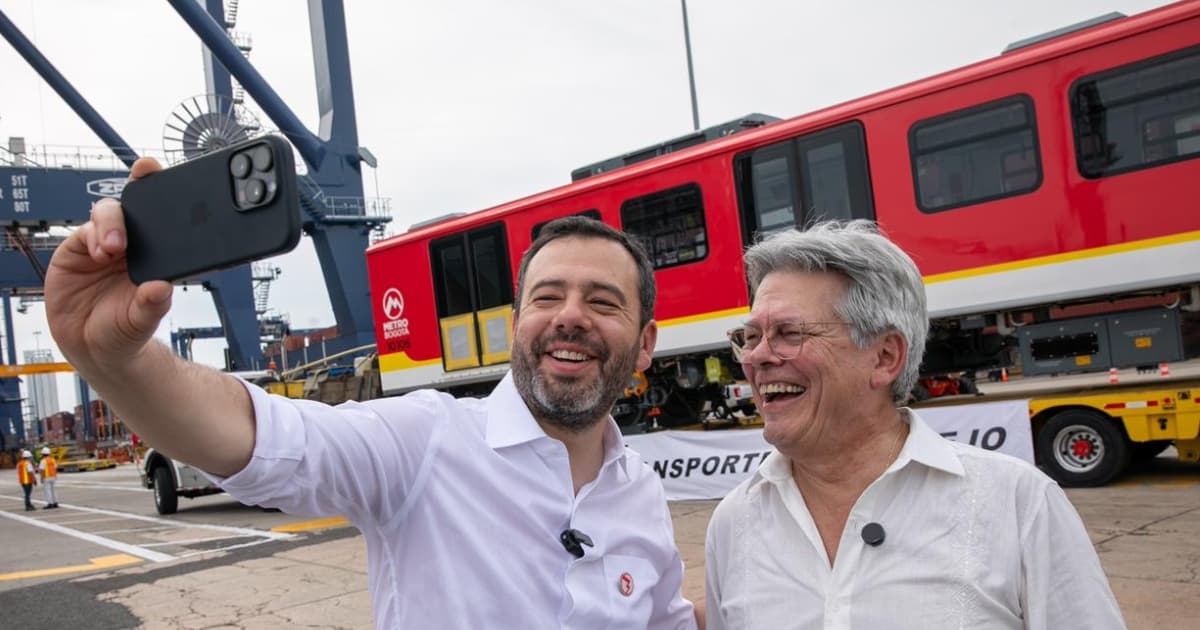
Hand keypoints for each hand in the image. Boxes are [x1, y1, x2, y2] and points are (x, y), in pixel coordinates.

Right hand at [45, 158, 172, 373]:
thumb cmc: (124, 328)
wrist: (91, 345)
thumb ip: (151, 305)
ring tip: (113, 248)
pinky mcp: (78, 249)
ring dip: (112, 224)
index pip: (164, 218)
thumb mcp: (142, 321)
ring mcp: (104, 244)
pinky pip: (84, 232)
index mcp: (157, 253)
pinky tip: (99, 253)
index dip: (163, 192)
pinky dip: (93, 237)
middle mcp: (133, 244)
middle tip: (138, 198)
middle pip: (133, 205)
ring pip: (108, 213)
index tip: (163, 175)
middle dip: (135, 192)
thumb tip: (162, 288)